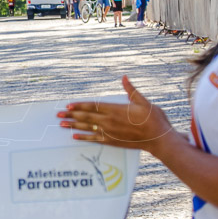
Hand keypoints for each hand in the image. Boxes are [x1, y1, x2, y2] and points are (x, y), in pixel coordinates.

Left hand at [57, 76, 176, 152]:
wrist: (159, 139)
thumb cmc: (154, 119)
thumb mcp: (144, 102)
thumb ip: (131, 90)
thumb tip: (124, 77)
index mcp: (116, 109)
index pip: (93, 106)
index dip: (79, 105)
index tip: (68, 105)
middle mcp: (110, 121)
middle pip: (86, 116)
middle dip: (71, 115)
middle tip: (58, 114)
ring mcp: (110, 132)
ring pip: (87, 127)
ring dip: (73, 125)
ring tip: (61, 124)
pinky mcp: (112, 141)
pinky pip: (94, 139)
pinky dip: (84, 137)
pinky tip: (75, 136)